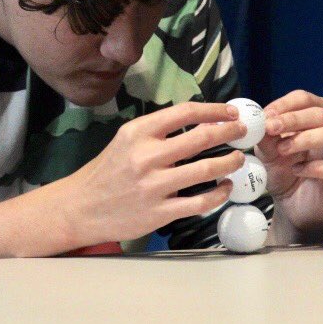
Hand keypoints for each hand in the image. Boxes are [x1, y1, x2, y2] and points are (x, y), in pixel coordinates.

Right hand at [51, 101, 245, 250]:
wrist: (79, 208)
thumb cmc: (107, 170)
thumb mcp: (127, 138)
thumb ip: (159, 129)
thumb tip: (200, 118)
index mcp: (139, 132)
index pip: (186, 112)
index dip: (214, 109)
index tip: (232, 112)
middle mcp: (147, 157)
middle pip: (201, 138)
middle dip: (229, 131)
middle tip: (243, 131)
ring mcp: (154, 187)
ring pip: (206, 170)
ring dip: (229, 161)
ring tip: (238, 158)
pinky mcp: (158, 214)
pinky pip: (199, 202)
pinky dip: (219, 193)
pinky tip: (225, 187)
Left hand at [256, 89, 322, 243]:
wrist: (291, 208)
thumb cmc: (283, 172)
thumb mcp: (268, 154)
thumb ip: (266, 138)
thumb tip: (260, 122)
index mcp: (318, 116)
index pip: (306, 99)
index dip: (286, 105)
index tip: (265, 116)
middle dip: (295, 119)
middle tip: (272, 128)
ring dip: (309, 138)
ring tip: (284, 149)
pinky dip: (317, 167)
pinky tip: (298, 170)